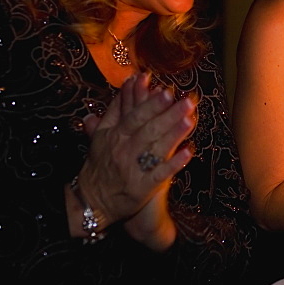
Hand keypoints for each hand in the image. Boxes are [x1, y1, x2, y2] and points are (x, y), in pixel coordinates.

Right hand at [77, 73, 194, 243]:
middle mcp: (125, 150)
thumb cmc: (101, 164)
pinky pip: (160, 173)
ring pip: (156, 148)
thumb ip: (115, 110)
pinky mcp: (144, 186)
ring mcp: (135, 168)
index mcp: (115, 136)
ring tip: (190, 119)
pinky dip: (174, 163)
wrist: (93, 201)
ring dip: (174, 134)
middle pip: (149, 129)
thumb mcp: (101, 136)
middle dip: (167, 114)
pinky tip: (188, 152)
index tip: (166, 90)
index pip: (135, 116)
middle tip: (186, 101)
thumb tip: (128, 83)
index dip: (150, 103)